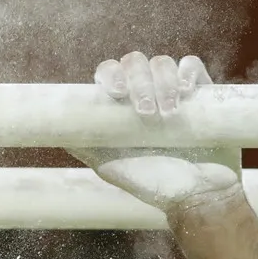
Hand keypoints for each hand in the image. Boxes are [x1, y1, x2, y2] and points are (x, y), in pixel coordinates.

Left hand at [67, 52, 241, 211]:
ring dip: (163, 83)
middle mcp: (145, 92)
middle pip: (135, 62)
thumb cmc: (152, 183)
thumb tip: (55, 130)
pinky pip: (193, 65)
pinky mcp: (203, 93)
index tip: (117, 92)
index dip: (110, 74)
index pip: (109, 72)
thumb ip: (85, 146)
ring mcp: (173, 90)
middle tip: (147, 113)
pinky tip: (187, 91)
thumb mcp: (111, 166)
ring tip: (168, 115)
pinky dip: (188, 72)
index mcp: (121, 105)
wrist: (197, 196)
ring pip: (162, 63)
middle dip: (139, 82)